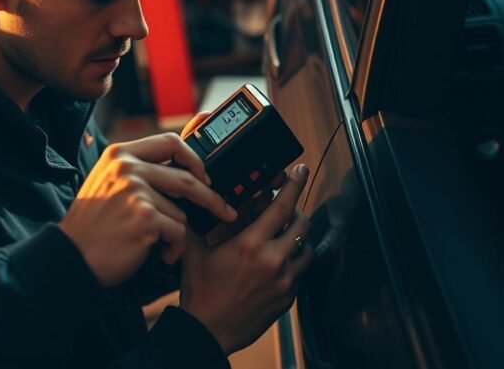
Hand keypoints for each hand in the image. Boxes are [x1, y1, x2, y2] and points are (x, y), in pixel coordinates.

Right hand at [60, 133, 237, 286]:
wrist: (70, 258)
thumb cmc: (93, 227)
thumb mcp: (109, 185)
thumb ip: (139, 170)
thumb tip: (183, 165)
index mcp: (120, 154)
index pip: (170, 141)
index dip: (194, 158)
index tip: (205, 175)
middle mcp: (127, 167)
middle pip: (187, 176)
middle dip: (211, 197)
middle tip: (225, 211)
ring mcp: (136, 191)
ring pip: (182, 211)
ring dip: (178, 234)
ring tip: (162, 246)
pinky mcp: (145, 217)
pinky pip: (178, 232)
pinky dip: (174, 249)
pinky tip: (160, 256)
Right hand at [180, 163, 312, 353]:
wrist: (207, 331)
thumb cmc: (200, 293)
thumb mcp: (195, 251)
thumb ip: (200, 221)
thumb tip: (200, 199)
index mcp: (250, 245)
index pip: (282, 206)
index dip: (294, 184)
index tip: (301, 172)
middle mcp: (273, 261)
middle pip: (303, 224)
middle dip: (297, 212)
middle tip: (286, 210)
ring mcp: (284, 281)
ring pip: (308, 249)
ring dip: (299, 239)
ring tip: (284, 237)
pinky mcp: (288, 298)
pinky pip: (301, 272)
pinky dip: (294, 263)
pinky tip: (279, 262)